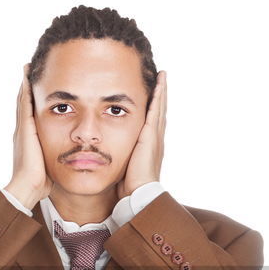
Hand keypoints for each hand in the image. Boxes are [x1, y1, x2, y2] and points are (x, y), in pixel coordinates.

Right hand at [5, 65, 50, 209]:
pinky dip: (25, 90)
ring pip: (23, 100)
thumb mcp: (52, 163)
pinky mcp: (25, 129)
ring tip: (28, 67)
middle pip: (25, 102)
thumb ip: (58, 155)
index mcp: (30, 138)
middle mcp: (24, 131)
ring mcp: (23, 129)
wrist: (28, 188)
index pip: (32, 113)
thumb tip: (72, 155)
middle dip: (27, 86)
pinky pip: (24, 104)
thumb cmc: (42, 182)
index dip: (33, 98)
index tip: (37, 85)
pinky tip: (27, 77)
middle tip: (30, 69)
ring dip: (25, 83)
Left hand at [118, 71, 165, 199]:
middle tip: (162, 77)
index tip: (153, 93)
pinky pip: (155, 112)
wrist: (139, 194)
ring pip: (159, 108)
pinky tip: (159, 86)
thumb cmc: (129, 186)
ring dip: (161, 91)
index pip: (151, 121)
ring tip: (162, 76)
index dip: (153, 107)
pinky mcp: (151, 136)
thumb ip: (120, 157)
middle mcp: (155, 139)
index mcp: (148, 146)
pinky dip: (158, 98)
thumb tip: (106, 156)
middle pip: (159, 111)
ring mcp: (155, 137)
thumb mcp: (123, 166)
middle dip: (160, 94)